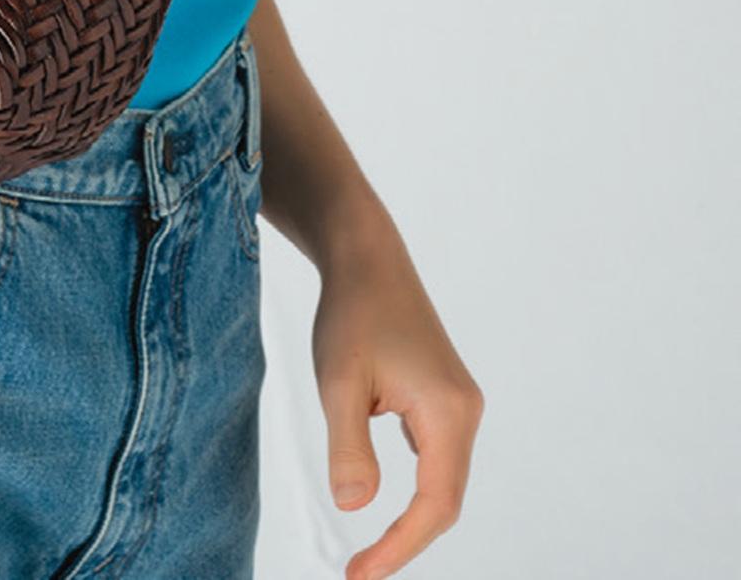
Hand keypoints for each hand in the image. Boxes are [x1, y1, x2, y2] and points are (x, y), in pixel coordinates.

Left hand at [311, 214, 485, 579]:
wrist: (365, 255)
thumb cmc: (352, 312)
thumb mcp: (339, 381)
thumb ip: (349, 447)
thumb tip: (354, 508)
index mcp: (449, 412)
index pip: (436, 505)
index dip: (400, 547)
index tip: (360, 575)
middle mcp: (465, 411)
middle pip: (445, 498)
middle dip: (405, 539)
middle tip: (359, 570)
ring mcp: (457, 402)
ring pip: (440, 478)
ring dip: (410, 516)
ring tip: (369, 548)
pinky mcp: (442, 395)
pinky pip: (433, 456)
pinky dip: (412, 485)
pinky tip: (380, 491)